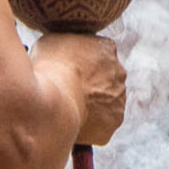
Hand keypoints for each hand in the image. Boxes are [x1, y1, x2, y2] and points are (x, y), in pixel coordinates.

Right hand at [32, 32, 126, 146]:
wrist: (54, 99)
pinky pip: (102, 124)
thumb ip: (64, 44)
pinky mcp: (114, 121)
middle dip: (89, 86)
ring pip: (105, 102)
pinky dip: (90, 126)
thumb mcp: (51, 42)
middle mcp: (119, 72)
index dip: (79, 64)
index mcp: (106, 48)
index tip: (66, 72)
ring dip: (91, 106)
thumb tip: (59, 51)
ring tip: (67, 110)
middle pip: (104, 79)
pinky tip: (73, 123)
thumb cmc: (49, 68)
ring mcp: (119, 98)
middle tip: (66, 93)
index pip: (97, 54)